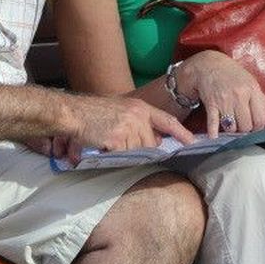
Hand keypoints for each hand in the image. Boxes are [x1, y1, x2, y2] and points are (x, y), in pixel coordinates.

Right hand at [55, 93, 194, 164]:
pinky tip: (103, 145)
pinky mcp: (117, 139)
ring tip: (107, 142)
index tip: (192, 142)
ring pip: (136, 151)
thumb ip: (139, 124)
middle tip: (119, 142)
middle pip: (150, 143)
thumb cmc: (92, 113)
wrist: (72, 113)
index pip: (167, 121)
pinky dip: (114, 155)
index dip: (181, 132)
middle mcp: (137, 116)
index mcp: (139, 107)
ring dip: (123, 152)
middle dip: (138, 149)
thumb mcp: (120, 111)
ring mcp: (128, 127)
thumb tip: (154, 141)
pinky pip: (123, 155)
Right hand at [179, 51, 264, 137]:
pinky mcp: (211, 104)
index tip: (254, 124)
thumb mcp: (252, 84)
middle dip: (245, 129)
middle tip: (241, 124)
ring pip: (232, 127)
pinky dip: (213, 131)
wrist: (209, 64)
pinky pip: (213, 123)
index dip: (258, 126)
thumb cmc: (233, 74)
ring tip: (230, 124)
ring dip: (231, 129)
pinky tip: (213, 135)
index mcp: (252, 90)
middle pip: (247, 125)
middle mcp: (240, 96)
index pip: (261, 118)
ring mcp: (225, 101)